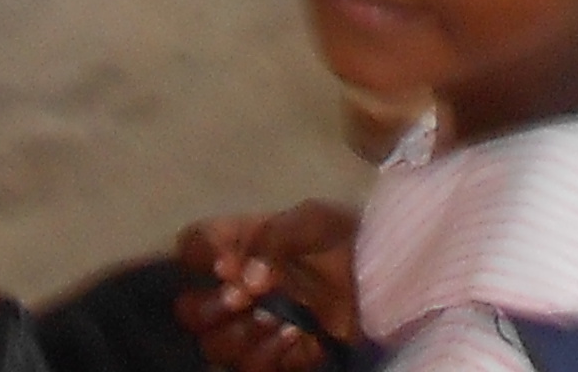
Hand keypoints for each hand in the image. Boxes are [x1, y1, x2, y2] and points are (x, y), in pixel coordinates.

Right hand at [177, 205, 360, 371]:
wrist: (387, 273)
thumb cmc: (345, 236)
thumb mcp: (312, 220)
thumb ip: (274, 239)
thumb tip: (248, 276)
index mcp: (242, 244)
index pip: (192, 247)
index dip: (198, 257)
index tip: (223, 263)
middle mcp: (240, 287)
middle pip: (190, 310)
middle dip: (210, 308)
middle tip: (243, 298)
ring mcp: (258, 325)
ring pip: (217, 347)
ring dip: (241, 336)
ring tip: (276, 318)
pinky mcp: (282, 355)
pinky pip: (256, 369)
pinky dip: (270, 356)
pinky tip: (297, 336)